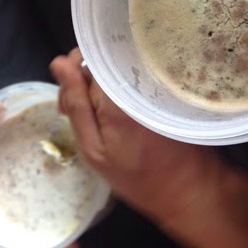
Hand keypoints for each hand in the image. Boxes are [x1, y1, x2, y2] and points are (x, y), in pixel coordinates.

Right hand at [50, 50, 225, 222]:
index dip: (70, 79)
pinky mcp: (166, 85)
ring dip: (102, 85)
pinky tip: (119, 113)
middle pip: (101, 59)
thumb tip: (59, 63)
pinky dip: (120, 88)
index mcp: (119, 94)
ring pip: (115, 66)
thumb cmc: (136, 176)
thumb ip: (76, 104)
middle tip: (82, 115)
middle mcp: (140, 79)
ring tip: (101, 117)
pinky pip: (134, 75)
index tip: (68, 106)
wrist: (188, 188)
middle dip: (84, 80)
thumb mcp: (94, 149)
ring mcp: (156, 80)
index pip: (84, 60)